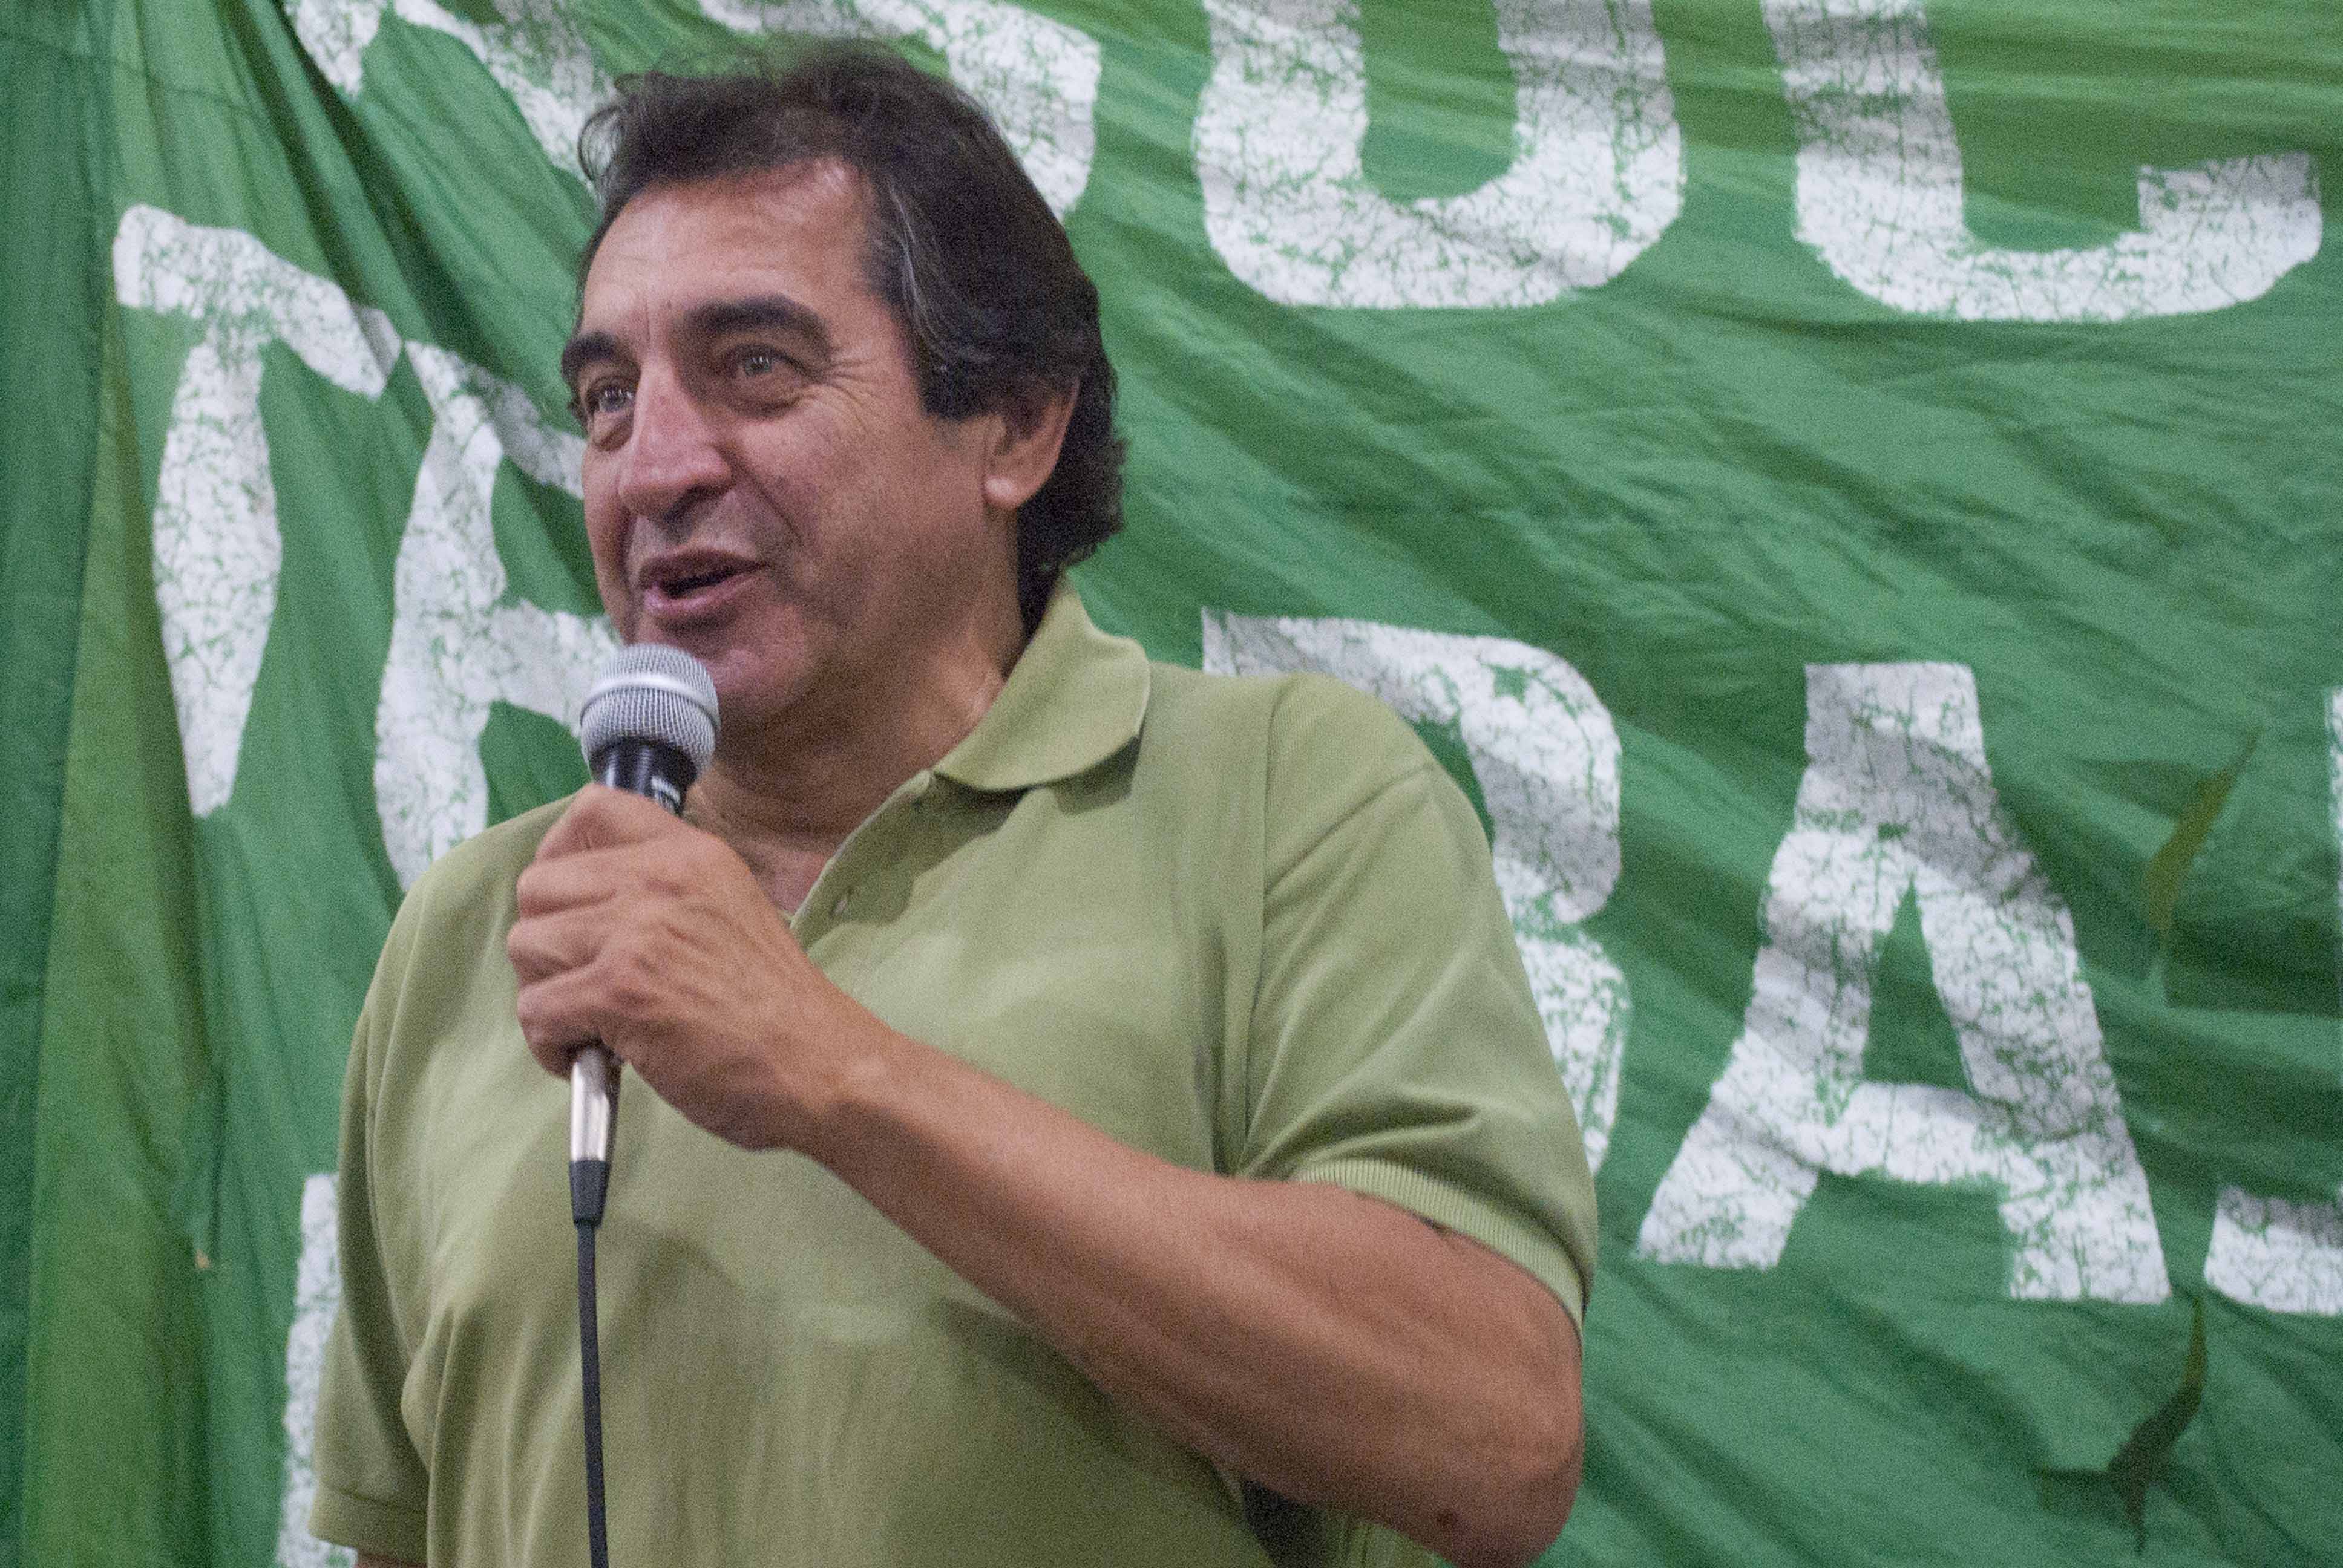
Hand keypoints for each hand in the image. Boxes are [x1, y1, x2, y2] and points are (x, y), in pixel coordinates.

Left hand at [506, 785, 867, 1150]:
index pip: (592, 809)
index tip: (573, 905)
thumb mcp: (730, 910)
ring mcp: (636, 932)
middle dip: (546, 941)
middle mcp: (660, 878)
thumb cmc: (776, 1009)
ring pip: (526, 945)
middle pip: (538, 885)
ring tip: (589, 1023)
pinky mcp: (619, 991)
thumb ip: (669, 893)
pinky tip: (591, 1059)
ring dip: (545, 993)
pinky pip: (535, 1009)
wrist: (819, 1065)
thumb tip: (587, 908)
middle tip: (582, 981)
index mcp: (692, 853)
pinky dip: (550, 1045)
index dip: (561, 856)